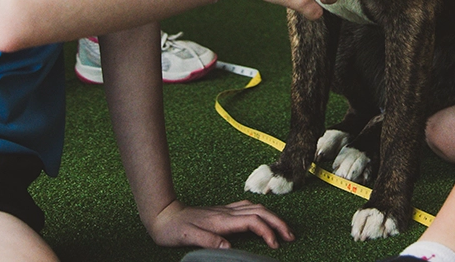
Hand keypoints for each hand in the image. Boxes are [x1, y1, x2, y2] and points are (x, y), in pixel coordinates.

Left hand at [148, 199, 293, 249]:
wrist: (164, 215)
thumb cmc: (175, 229)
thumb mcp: (188, 237)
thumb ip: (209, 241)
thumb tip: (229, 247)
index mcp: (222, 220)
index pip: (253, 222)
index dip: (267, 232)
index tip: (275, 245)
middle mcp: (227, 213)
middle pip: (261, 212)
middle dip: (278, 223)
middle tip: (291, 236)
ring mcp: (225, 210)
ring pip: (256, 208)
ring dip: (273, 217)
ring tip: (282, 229)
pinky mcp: (222, 211)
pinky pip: (247, 208)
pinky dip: (261, 212)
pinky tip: (262, 217)